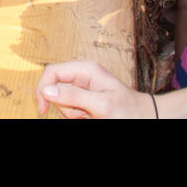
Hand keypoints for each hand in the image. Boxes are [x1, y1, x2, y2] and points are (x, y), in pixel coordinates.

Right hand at [36, 60, 151, 117]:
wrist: (143, 118)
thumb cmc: (128, 111)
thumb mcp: (101, 105)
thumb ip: (74, 96)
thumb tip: (47, 91)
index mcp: (85, 68)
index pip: (52, 72)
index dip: (43, 88)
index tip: (43, 108)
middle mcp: (81, 74)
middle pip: (55, 88)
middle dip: (64, 105)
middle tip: (84, 114)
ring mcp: (81, 86)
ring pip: (60, 100)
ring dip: (72, 112)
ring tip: (91, 115)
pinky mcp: (83, 97)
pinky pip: (69, 107)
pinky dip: (76, 115)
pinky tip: (89, 115)